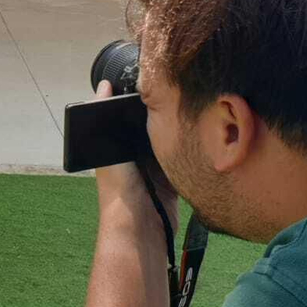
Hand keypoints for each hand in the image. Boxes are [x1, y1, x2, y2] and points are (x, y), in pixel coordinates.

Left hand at [92, 80, 180, 235]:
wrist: (141, 227)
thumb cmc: (119, 189)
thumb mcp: (111, 150)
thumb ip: (105, 118)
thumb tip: (104, 85)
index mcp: (118, 146)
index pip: (128, 115)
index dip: (140, 99)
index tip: (158, 78)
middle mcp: (136, 155)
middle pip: (151, 126)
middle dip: (163, 113)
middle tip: (182, 91)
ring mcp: (155, 167)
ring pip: (169, 141)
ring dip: (179, 131)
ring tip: (195, 107)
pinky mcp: (172, 179)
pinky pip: (183, 160)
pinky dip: (190, 151)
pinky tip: (202, 135)